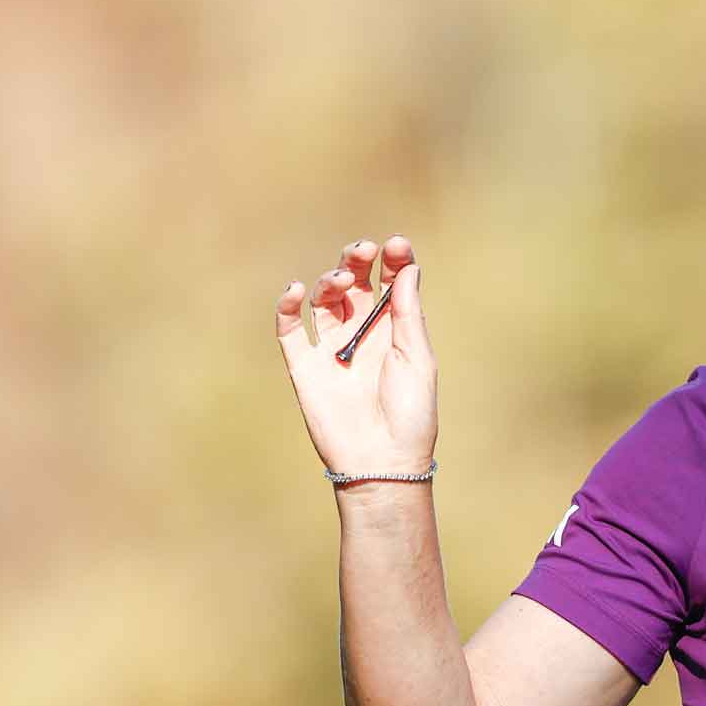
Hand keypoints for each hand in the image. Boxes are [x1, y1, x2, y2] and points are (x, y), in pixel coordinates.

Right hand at [274, 235, 435, 478]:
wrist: (382, 460)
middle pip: (356, 286)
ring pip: (324, 301)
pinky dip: (288, 306)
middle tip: (364, 249)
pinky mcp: (304, 366)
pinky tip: (297, 289)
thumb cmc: (411, 415)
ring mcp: (331, 349)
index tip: (397, 245)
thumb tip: (408, 269)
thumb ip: (408, 314)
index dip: (394, 261)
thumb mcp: (417, 359)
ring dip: (330, 281)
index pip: (392, 285)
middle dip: (358, 261)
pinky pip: (290, 330)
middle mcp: (363, 335)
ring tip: (342, 280)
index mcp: (396, 332)